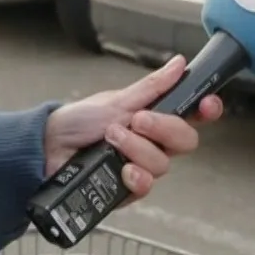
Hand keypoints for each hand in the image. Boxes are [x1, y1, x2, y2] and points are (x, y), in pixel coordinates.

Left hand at [42, 55, 224, 198]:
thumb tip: (179, 63)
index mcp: (154, 117)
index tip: (208, 104)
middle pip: (185, 141)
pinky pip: (146, 187)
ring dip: (137, 148)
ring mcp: (141, 167)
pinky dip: (135, 176)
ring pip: (163, 164)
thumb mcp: (116, 100)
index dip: (207, 110)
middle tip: (137, 120)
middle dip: (164, 128)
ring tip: (110, 138)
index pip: (191, 115)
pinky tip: (123, 170)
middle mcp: (152, 143)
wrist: (46, 148)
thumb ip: (152, 87)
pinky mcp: (126, 190)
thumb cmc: (78, 121)